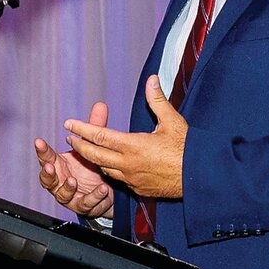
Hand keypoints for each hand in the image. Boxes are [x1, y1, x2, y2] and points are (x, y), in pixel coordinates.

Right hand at [35, 101, 114, 217]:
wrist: (105, 192)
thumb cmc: (91, 168)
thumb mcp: (92, 147)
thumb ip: (94, 128)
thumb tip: (100, 105)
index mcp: (59, 165)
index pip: (46, 156)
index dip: (42, 150)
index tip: (39, 141)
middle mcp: (61, 180)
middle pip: (47, 179)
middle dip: (46, 174)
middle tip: (49, 167)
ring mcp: (70, 195)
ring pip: (62, 194)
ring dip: (66, 188)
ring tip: (74, 181)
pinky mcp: (83, 205)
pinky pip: (85, 203)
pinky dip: (93, 197)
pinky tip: (102, 189)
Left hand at [62, 77, 185, 197]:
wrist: (200, 178)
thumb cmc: (188, 149)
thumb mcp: (172, 121)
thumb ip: (157, 100)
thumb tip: (152, 79)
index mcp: (133, 146)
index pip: (99, 136)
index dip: (82, 129)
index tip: (68, 124)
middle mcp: (128, 165)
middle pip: (94, 156)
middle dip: (80, 146)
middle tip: (70, 138)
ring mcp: (132, 179)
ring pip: (105, 169)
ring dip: (94, 159)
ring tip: (88, 150)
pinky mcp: (139, 189)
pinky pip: (119, 180)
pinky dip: (111, 171)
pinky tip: (111, 165)